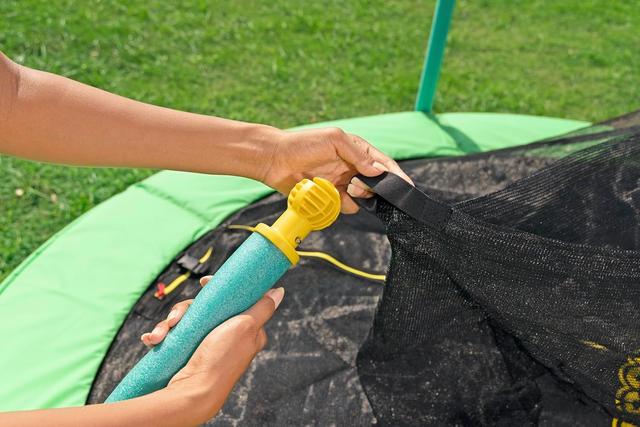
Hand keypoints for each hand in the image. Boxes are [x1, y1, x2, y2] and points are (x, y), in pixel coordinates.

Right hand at [141, 276, 284, 420]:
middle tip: (175, 319)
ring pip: (186, 320)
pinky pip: (174, 335)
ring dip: (168, 324)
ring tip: (160, 334)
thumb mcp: (246, 327)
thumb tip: (278, 291)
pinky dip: (161, 335)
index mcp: (246, 328)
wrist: (194, 392)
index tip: (204, 283)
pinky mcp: (190, 352)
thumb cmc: (222, 360)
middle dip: (184, 310)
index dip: (217, 289)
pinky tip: (152, 339)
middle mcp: (227, 335)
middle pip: (205, 307)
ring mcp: (207, 344)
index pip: (233, 299)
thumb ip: (261, 308)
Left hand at [260, 127, 412, 213]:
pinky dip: (340, 204)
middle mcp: (351, 167)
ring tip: (340, 188)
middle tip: (355, 185)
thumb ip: (358, 154)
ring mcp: (341, 183)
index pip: (383, 163)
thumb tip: (378, 170)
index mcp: (356, 150)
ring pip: (361, 198)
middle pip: (375, 184)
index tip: (406, 186)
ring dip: (354, 196)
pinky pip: (345, 207)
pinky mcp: (330, 197)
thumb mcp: (334, 140)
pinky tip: (330, 196)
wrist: (275, 160)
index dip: (395, 175)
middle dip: (371, 187)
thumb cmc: (303, 144)